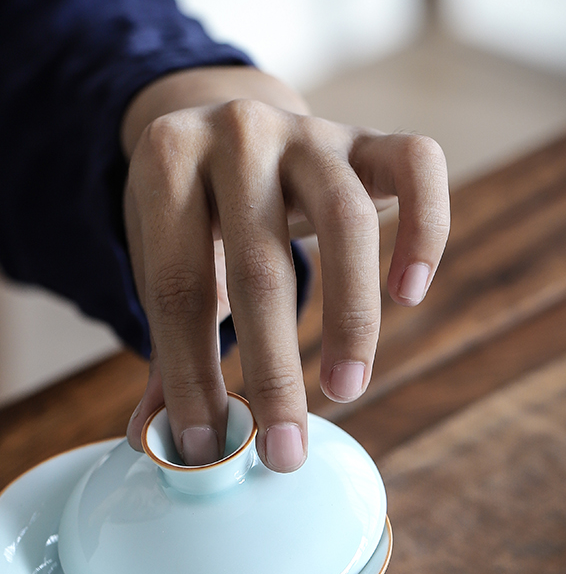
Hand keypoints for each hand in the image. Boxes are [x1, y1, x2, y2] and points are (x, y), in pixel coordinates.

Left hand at [121, 66, 449, 470]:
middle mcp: (238, 133)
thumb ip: (164, 347)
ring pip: (345, 221)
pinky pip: (418, 168)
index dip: (191, 376)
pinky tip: (409, 295)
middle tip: (282, 452)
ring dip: (350, 319)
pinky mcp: (368, 136)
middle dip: (272, 373)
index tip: (206, 449)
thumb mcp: (161, 265)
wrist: (223, 121)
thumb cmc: (189, 215)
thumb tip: (149, 441)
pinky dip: (425, 232)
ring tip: (344, 391)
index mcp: (166, 163)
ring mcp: (309, 129)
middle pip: (259, 265)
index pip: (178, 288)